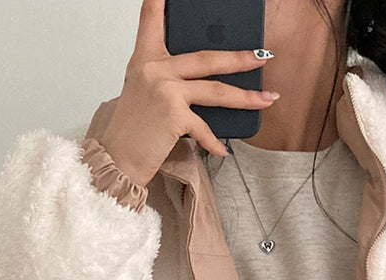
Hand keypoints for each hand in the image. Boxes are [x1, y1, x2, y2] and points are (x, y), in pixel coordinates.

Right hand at [97, 0, 278, 188]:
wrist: (118, 157)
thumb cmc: (133, 128)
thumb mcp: (145, 91)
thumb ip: (169, 77)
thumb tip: (207, 78)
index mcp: (145, 58)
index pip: (151, 17)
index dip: (159, 0)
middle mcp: (155, 69)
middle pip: (206, 57)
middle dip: (239, 58)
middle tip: (262, 56)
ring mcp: (165, 90)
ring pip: (215, 90)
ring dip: (246, 96)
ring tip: (266, 98)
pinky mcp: (173, 115)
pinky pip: (204, 127)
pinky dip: (215, 143)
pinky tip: (223, 151)